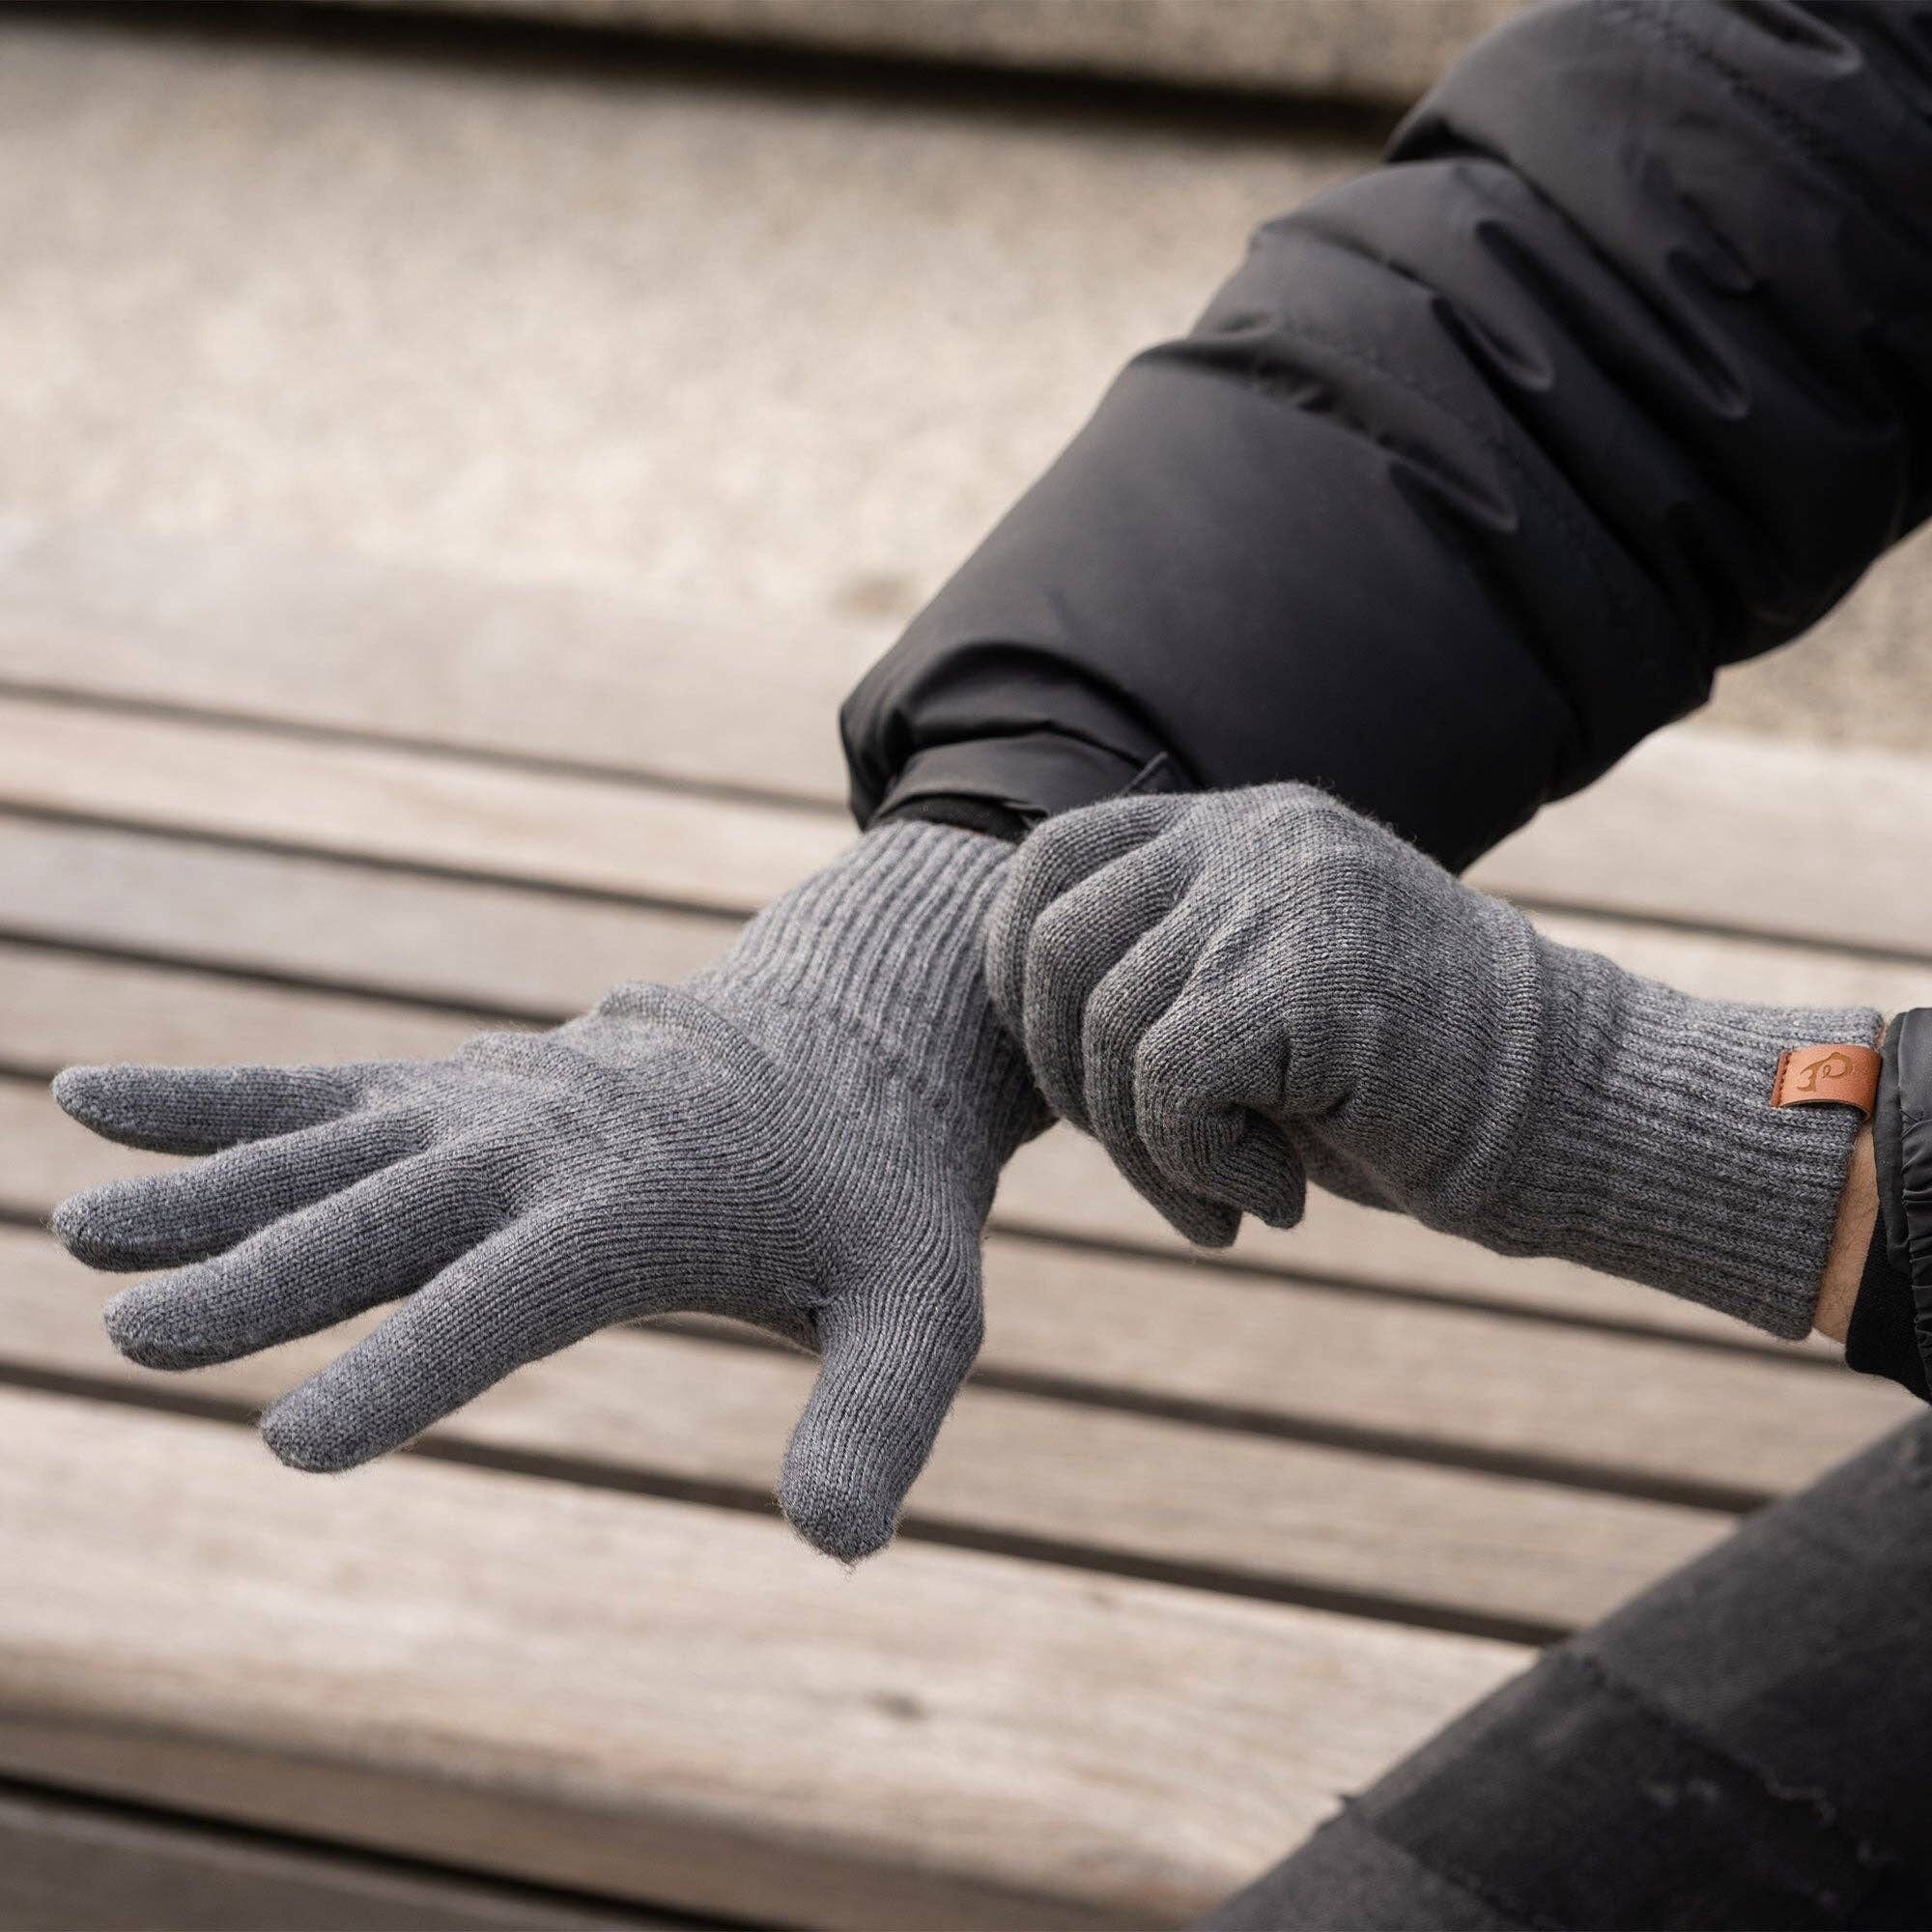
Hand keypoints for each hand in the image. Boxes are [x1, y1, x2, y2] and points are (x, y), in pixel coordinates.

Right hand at [53, 822, 1042, 1559]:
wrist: (852, 1040)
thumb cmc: (881, 1197)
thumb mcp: (922, 1311)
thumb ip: (879, 1416)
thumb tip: (837, 1543)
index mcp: (644, 1202)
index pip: (508, 1299)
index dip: (408, 1369)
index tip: (294, 1443)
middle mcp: (547, 1139)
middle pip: (386, 1219)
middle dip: (267, 1282)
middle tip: (144, 1339)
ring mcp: (495, 1102)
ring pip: (331, 1149)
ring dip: (211, 1192)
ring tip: (87, 1234)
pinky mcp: (464, 1087)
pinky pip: (327, 1091)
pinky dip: (221, 1102)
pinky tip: (97, 1098)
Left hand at [986, 784, 1878, 1339]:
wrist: (1573, 1114)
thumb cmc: (1403, 1085)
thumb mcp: (1263, 997)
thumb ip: (1160, 972)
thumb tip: (1018, 1007)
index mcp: (1235, 828)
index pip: (1049, 864)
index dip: (1017, 976)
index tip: (1068, 1073)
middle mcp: (1253, 836)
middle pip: (1056, 950)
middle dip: (1071, 1083)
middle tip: (1155, 1160)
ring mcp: (1285, 892)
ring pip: (1110, 1030)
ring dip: (1145, 1153)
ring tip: (1225, 1197)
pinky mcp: (1312, 970)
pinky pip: (1167, 1083)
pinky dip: (1195, 1168)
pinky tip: (1272, 1199)